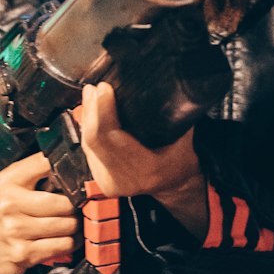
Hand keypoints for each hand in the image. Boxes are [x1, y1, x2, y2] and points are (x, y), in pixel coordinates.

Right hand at [0, 151, 77, 273]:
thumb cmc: (5, 211)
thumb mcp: (12, 183)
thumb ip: (37, 169)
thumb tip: (72, 162)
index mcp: (9, 181)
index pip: (47, 165)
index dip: (68, 171)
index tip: (75, 178)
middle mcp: (10, 204)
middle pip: (64, 202)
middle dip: (75, 206)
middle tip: (75, 206)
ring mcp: (16, 230)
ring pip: (67, 225)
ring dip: (76, 225)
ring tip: (71, 222)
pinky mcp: (24, 253)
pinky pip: (64, 245)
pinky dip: (72, 241)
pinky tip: (66, 238)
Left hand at [79, 82, 208, 236]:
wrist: (174, 186)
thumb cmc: (180, 163)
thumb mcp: (185, 140)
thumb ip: (174, 116)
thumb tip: (167, 86)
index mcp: (146, 169)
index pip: (112, 135)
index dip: (103, 109)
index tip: (104, 88)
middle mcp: (124, 179)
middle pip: (95, 139)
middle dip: (92, 110)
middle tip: (94, 87)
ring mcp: (109, 182)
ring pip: (88, 144)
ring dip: (88, 118)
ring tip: (90, 95)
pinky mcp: (101, 178)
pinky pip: (88, 150)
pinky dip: (88, 130)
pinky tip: (90, 114)